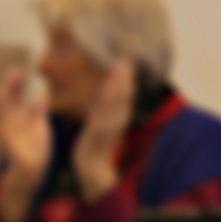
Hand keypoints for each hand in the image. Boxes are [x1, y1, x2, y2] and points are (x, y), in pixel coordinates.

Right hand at [0, 65, 51, 221]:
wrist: (32, 172)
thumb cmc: (35, 151)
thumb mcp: (40, 127)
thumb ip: (39, 112)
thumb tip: (41, 95)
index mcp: (18, 117)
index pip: (16, 96)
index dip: (17, 83)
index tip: (23, 70)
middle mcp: (9, 120)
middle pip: (7, 98)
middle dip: (10, 83)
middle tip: (16, 69)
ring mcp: (4, 128)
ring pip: (1, 106)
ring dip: (5, 92)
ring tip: (10, 79)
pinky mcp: (4, 138)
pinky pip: (0, 121)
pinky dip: (2, 109)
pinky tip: (5, 98)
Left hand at [71, 58, 135, 200]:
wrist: (91, 165)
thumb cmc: (97, 141)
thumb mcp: (104, 120)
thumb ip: (109, 106)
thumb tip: (111, 88)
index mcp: (119, 114)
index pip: (126, 92)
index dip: (128, 76)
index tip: (129, 57)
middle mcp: (118, 117)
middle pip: (125, 93)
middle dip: (126, 75)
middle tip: (128, 57)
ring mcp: (110, 124)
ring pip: (117, 100)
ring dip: (120, 83)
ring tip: (121, 66)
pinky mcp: (99, 130)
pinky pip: (104, 111)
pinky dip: (108, 99)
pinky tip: (108, 87)